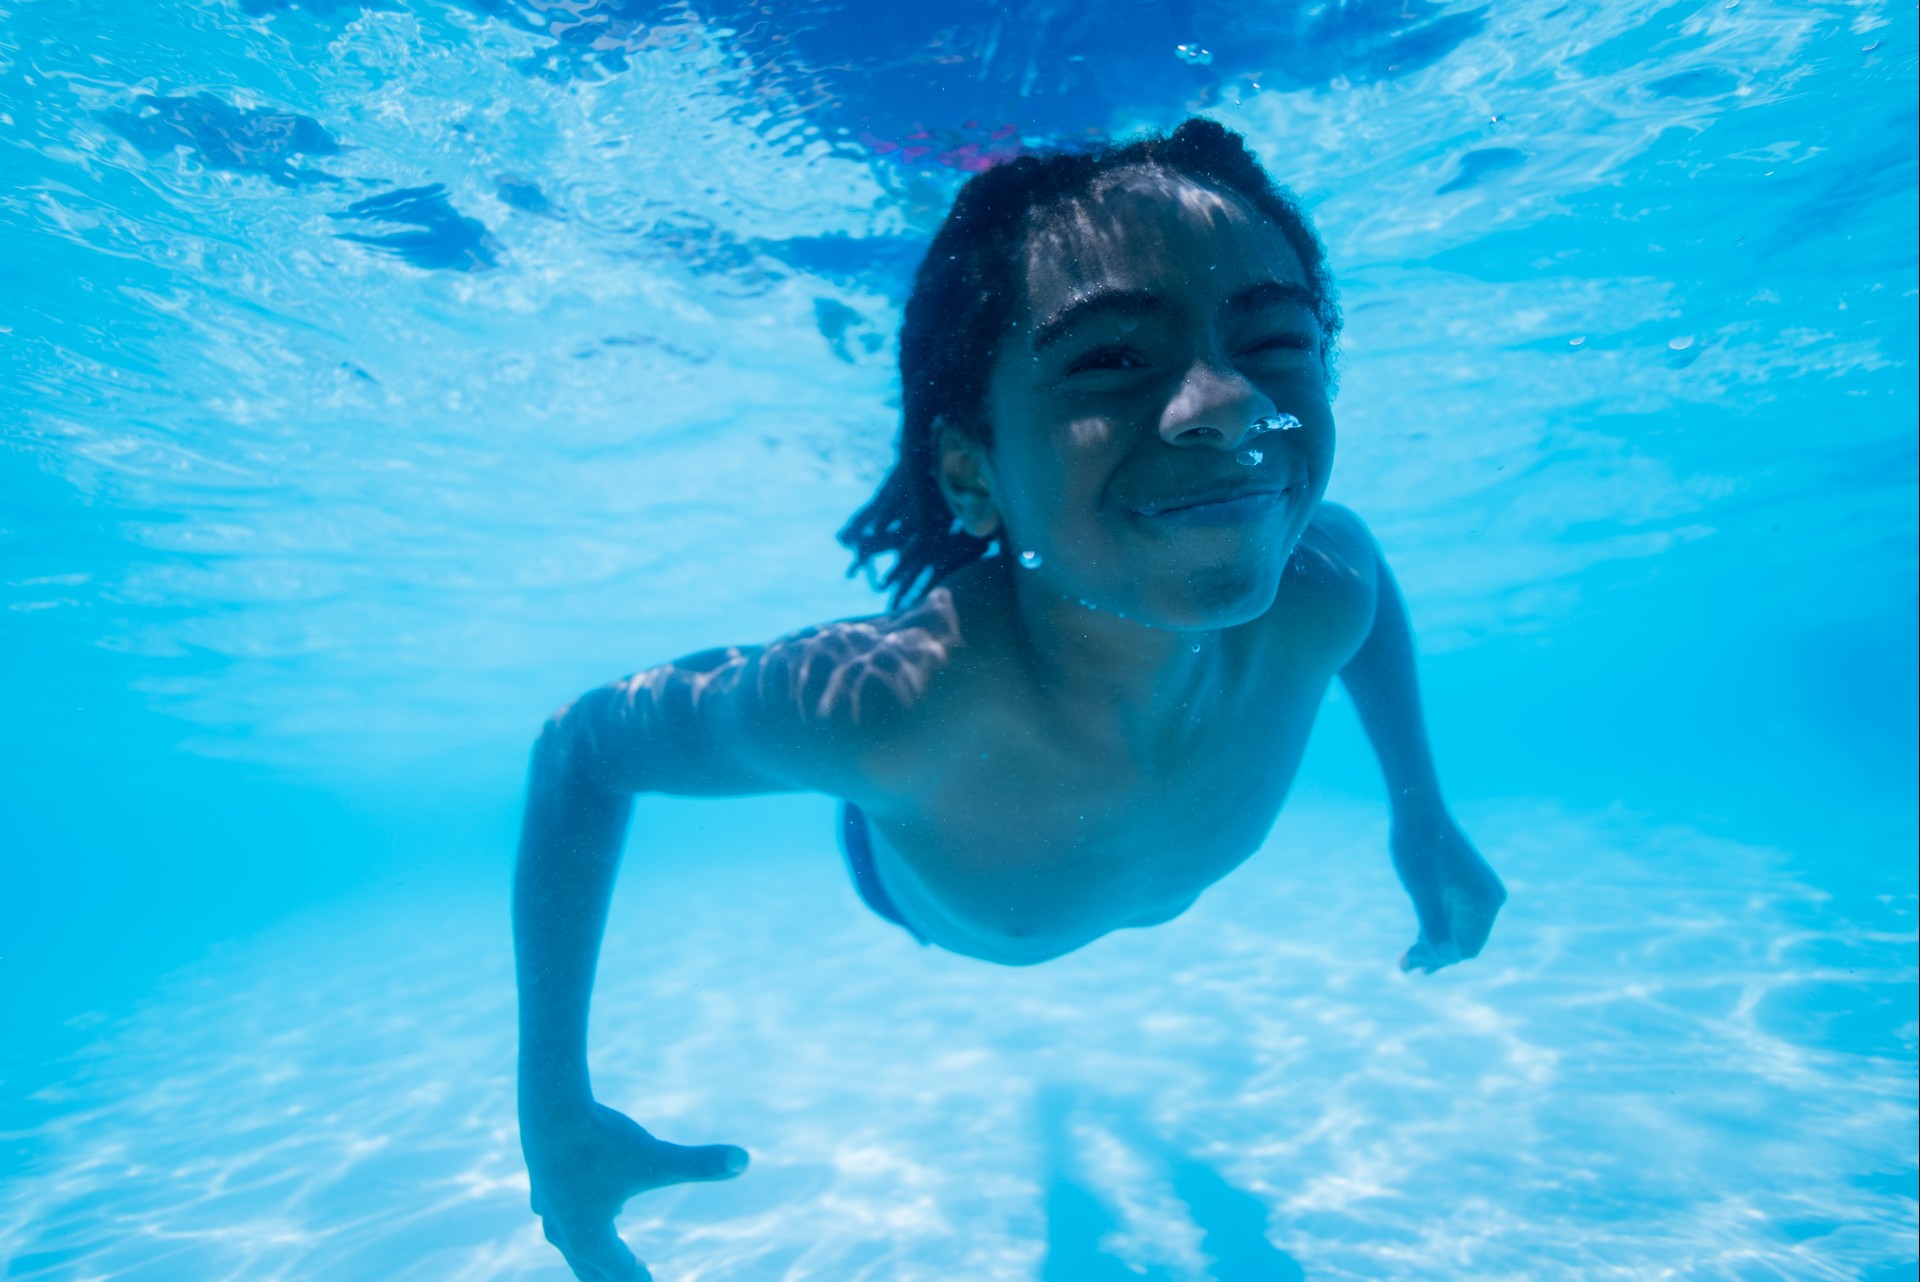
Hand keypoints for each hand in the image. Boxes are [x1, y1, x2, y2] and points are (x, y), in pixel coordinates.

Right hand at [521, 1098, 747, 1280]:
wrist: (549, 1108)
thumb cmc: (603, 1140)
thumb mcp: (656, 1157)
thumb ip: (700, 1164)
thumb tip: (745, 1160)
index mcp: (591, 1238)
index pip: (619, 1271)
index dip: (638, 1277)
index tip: (649, 1279)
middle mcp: (564, 1231)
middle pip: (591, 1268)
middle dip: (611, 1276)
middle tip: (633, 1278)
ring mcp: (549, 1208)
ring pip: (569, 1243)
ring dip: (589, 1255)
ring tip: (604, 1257)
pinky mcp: (542, 1183)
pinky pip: (555, 1214)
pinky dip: (570, 1222)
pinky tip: (571, 1213)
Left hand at [1389, 811, 1505, 973]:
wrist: (1415, 811)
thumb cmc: (1417, 846)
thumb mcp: (1422, 889)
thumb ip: (1435, 924)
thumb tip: (1448, 957)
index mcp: (1486, 901)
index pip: (1466, 947)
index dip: (1440, 959)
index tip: (1409, 960)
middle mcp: (1487, 899)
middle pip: (1462, 942)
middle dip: (1435, 955)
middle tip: (1403, 965)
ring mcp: (1474, 895)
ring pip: (1454, 934)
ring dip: (1432, 947)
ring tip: (1405, 963)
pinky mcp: (1460, 891)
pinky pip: (1450, 921)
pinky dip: (1433, 933)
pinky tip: (1414, 946)